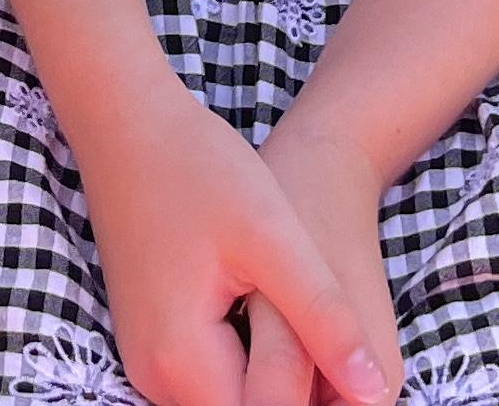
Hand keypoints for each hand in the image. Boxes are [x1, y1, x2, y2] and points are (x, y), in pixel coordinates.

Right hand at [66, 76, 396, 405]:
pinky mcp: (155, 340)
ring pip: (229, 401)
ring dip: (276, 386)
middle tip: (339, 345)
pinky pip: (211, 380)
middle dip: (296, 395)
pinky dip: (252, 367)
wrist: (125, 122)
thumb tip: (373, 390)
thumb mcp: (275, 239)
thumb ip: (323, 319)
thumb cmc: (197, 168)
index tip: (344, 356)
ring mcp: (150, 360)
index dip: (316, 404)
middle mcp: (156, 376)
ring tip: (318, 334)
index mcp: (184, 361)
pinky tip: (281, 323)